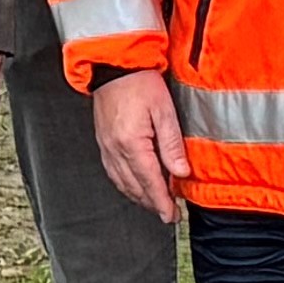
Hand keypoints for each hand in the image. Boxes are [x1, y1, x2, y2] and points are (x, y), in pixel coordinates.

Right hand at [90, 66, 187, 225]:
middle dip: (152, 204)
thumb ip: (171, 144)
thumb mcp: (164, 110)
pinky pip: (113, 173)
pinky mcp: (103, 142)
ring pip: (122, 183)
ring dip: (139, 197)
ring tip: (155, 202)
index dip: (162, 203)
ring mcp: (106, 147)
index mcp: (132, 143)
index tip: (171, 216)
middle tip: (169, 213)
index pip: (150, 182)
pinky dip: (126, 185)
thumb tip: (180, 172)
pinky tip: (135, 185)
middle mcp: (115, 149)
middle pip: (135, 187)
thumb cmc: (140, 82)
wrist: (114, 66)